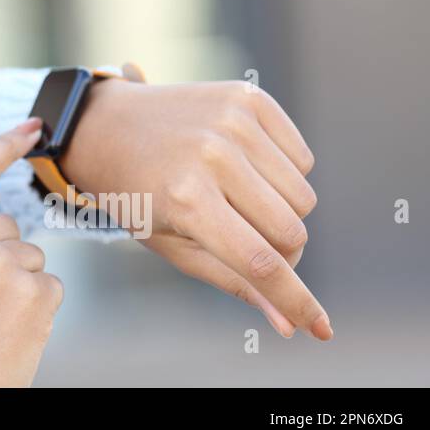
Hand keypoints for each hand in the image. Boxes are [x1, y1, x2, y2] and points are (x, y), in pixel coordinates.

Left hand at [60, 73, 329, 340]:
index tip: (321, 330)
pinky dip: (284, 173)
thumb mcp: (173, 245)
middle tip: (244, 240)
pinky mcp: (249, 99)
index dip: (296, 301)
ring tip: (235, 198)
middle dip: (280, 252)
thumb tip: (289, 324)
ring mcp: (234, 122)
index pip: (261, 263)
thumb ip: (233, 281)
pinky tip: (244, 167)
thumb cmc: (138, 195)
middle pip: (292, 233)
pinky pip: (302, 158)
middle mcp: (213, 156)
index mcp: (187, 199)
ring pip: (303, 198)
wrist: (108, 125)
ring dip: (281, 211)